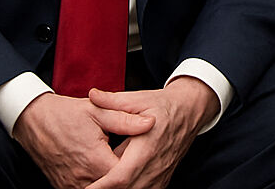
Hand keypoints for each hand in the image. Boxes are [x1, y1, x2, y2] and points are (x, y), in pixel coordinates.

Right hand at [13, 92, 155, 188]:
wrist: (33, 120)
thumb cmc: (66, 114)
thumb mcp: (97, 111)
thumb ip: (125, 120)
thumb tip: (150, 122)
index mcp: (94, 160)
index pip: (124, 175)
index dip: (135, 167)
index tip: (141, 155)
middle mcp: (82, 178)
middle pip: (113, 186)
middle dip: (124, 176)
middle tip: (133, 162)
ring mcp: (70, 185)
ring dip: (110, 181)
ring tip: (119, 166)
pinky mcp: (62, 187)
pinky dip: (96, 183)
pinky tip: (103, 172)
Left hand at [85, 76, 219, 188]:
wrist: (189, 112)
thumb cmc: (162, 105)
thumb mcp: (138, 99)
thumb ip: (112, 100)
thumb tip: (92, 94)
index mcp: (147, 147)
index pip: (121, 177)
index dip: (102, 186)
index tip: (85, 188)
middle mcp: (155, 166)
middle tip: (85, 188)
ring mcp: (160, 176)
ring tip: (96, 186)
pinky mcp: (162, 181)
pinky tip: (115, 185)